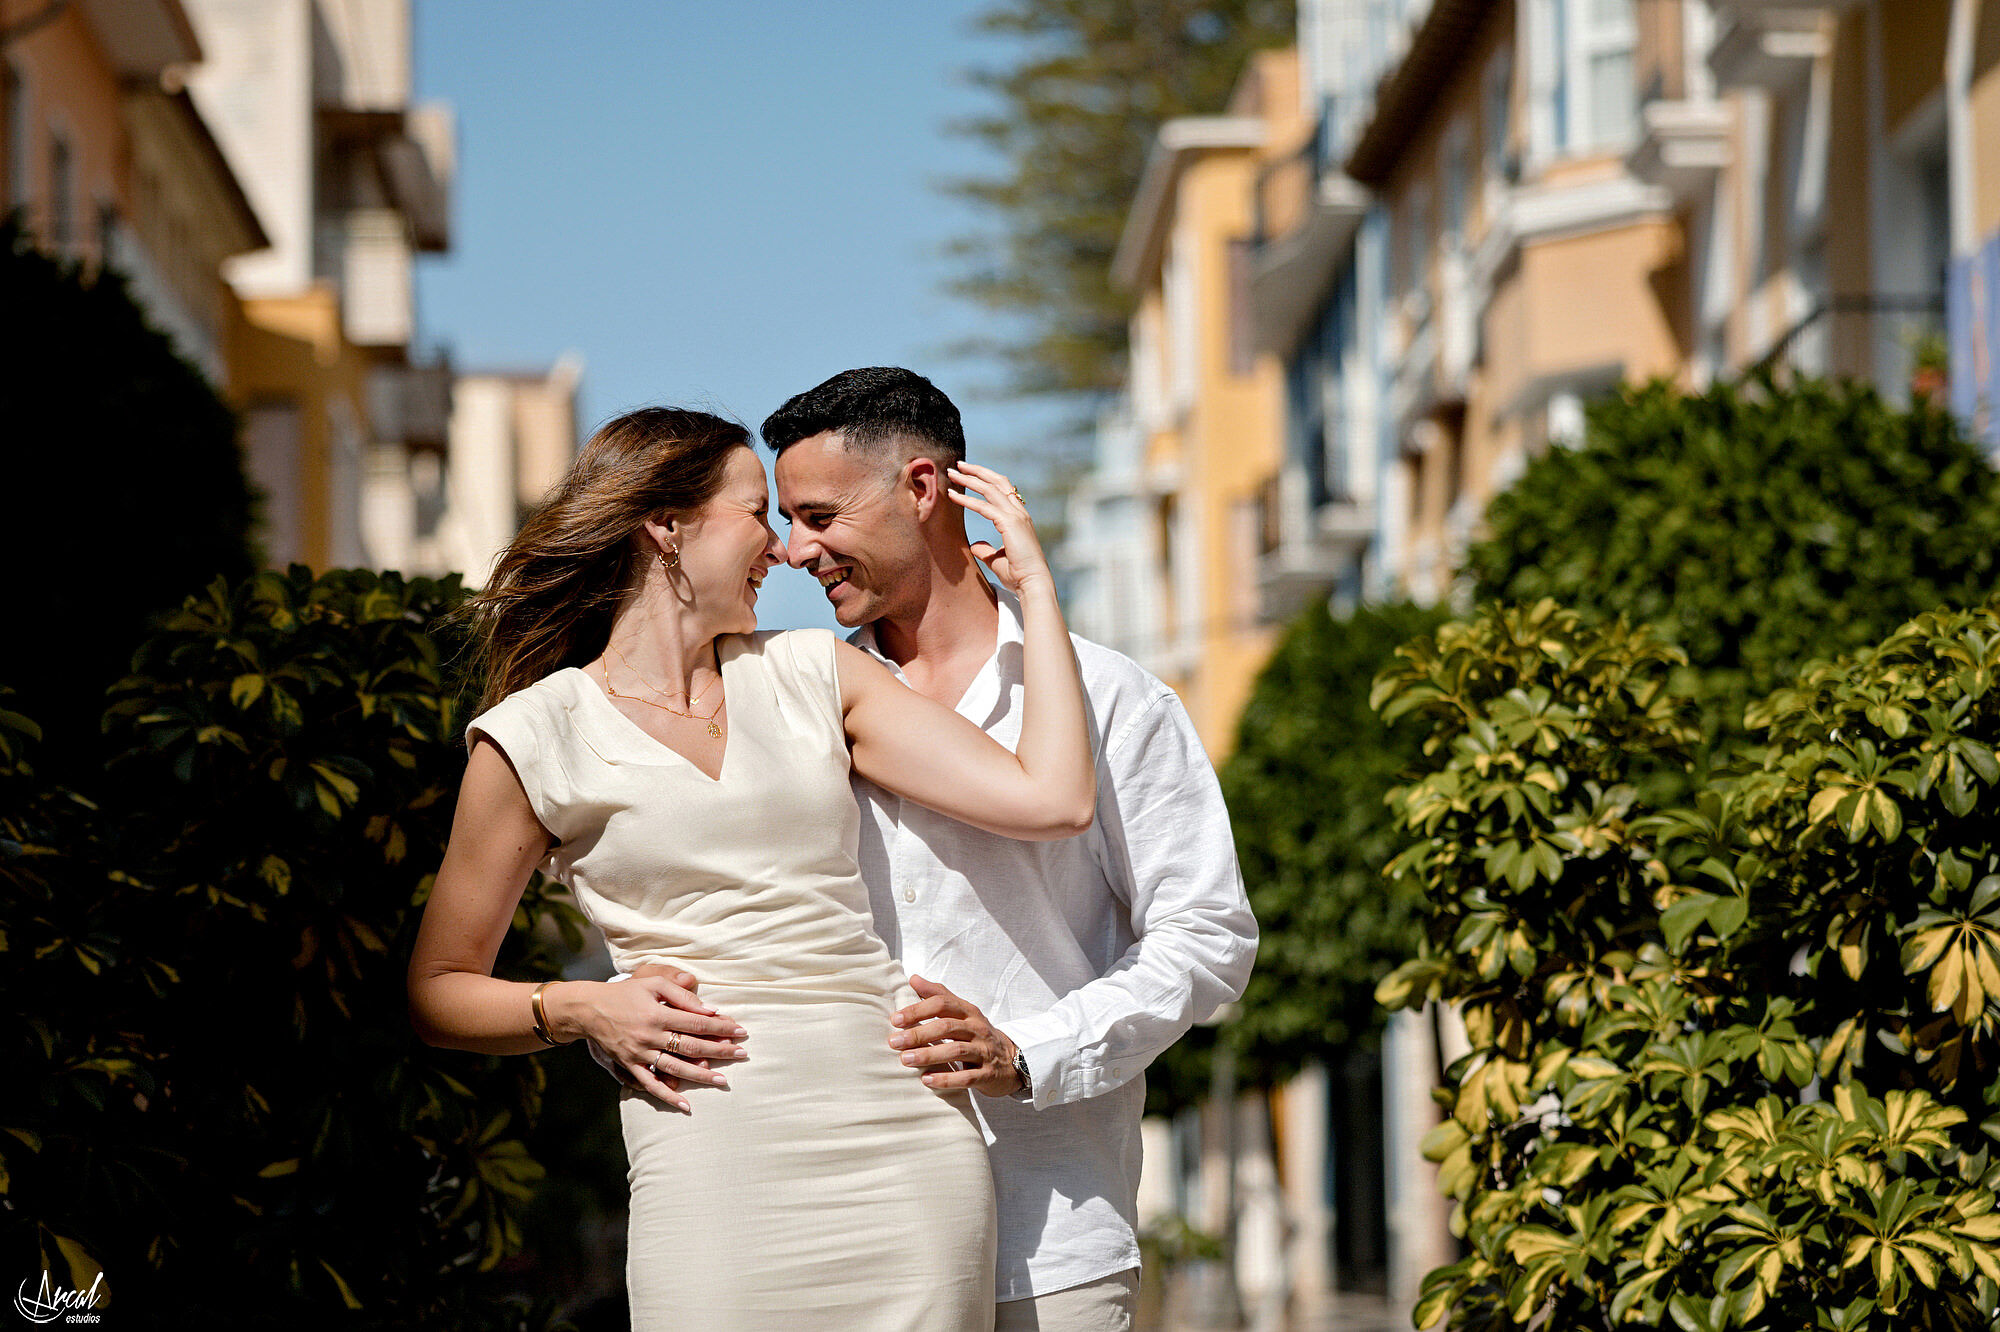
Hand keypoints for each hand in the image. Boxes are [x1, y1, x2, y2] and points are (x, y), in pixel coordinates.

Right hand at [581, 963, 745, 1112]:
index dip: (721, 1027)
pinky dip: (668, 1095)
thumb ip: (681, 994)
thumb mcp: (652, 982)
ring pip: (675, 1068)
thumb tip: (709, 1009)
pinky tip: (686, 1105)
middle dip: (719, 1050)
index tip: (741, 1031)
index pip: (697, 1022)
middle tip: (742, 1054)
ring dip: (700, 1076)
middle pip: (691, 1046)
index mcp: (657, 1013)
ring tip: (722, 1080)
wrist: (589, 1009)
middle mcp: (650, 1035)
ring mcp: (639, 1053)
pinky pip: (651, 1085)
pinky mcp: (630, 1066)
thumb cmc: (626, 993)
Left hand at [888, 974, 1022, 1096]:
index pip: (942, 1004)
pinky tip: (927, 1080)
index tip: (895, 1019)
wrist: (1013, 1060)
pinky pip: (966, 1077)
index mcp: (969, 1012)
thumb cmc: (978, 1034)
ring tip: (905, 1060)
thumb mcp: (963, 1012)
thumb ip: (939, 995)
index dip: (918, 1010)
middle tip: (894, 1042)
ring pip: (956, 1051)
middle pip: (946, 1027)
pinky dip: (946, 1079)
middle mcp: (977, 1029)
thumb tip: (913, 978)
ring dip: (928, 1055)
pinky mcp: (987, 1074)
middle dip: (918, 1034)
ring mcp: (984, 1051)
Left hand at [947, 462, 1049, 593]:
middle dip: (977, 471)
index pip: (1003, 489)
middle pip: (997, 482)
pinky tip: (953, 496)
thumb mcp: (998, 559)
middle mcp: (1019, 513)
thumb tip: (975, 545)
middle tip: (958, 465)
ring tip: (952, 473)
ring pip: (990, 489)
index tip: (969, 473)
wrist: (1032, 583)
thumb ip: (986, 550)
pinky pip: (983, 506)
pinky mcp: (1009, 523)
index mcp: (1020, 518)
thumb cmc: (1018, 575)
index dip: (986, 479)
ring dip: (969, 479)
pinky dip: (967, 499)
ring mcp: (1016, 516)